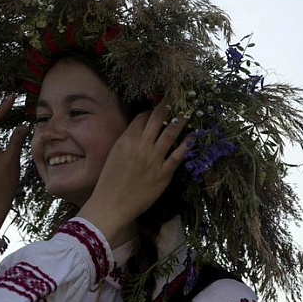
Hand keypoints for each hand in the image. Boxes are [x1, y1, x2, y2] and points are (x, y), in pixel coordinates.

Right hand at [78, 101, 191, 246]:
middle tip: (178, 97)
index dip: (151, 110)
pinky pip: (179, 155)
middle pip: (157, 119)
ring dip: (181, 119)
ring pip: (170, 133)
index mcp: (126, 140)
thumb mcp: (114, 155)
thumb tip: (138, 133)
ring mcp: (154, 159)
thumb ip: (126, 142)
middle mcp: (141, 145)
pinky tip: (193, 136)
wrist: (111, 203)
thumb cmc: (108, 181)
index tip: (159, 108)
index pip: (142, 117)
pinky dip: (187, 144)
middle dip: (168, 106)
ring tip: (190, 110)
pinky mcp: (164, 173)